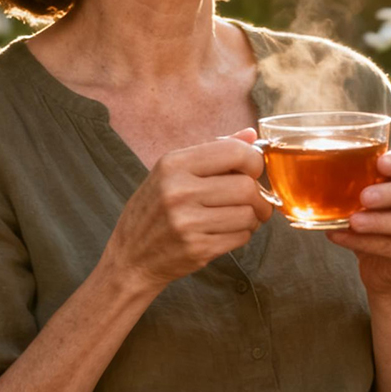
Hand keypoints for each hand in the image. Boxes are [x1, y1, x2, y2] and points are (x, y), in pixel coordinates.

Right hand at [108, 128, 272, 295]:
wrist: (131, 256)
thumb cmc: (154, 210)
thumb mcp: (172, 172)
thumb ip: (213, 151)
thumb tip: (251, 135)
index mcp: (173, 164)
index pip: (234, 152)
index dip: (255, 161)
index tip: (254, 171)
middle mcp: (178, 191)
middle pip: (246, 186)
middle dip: (260, 195)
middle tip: (256, 201)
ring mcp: (187, 222)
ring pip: (248, 214)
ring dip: (254, 217)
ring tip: (243, 217)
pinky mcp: (197, 249)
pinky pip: (241, 237)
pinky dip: (243, 234)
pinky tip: (228, 231)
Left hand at [328, 148, 390, 296]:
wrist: (381, 261)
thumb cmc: (372, 213)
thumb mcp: (367, 191)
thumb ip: (356, 178)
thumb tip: (319, 167)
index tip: (380, 162)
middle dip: (389, 194)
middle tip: (364, 197)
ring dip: (377, 221)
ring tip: (353, 221)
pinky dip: (363, 242)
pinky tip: (339, 235)